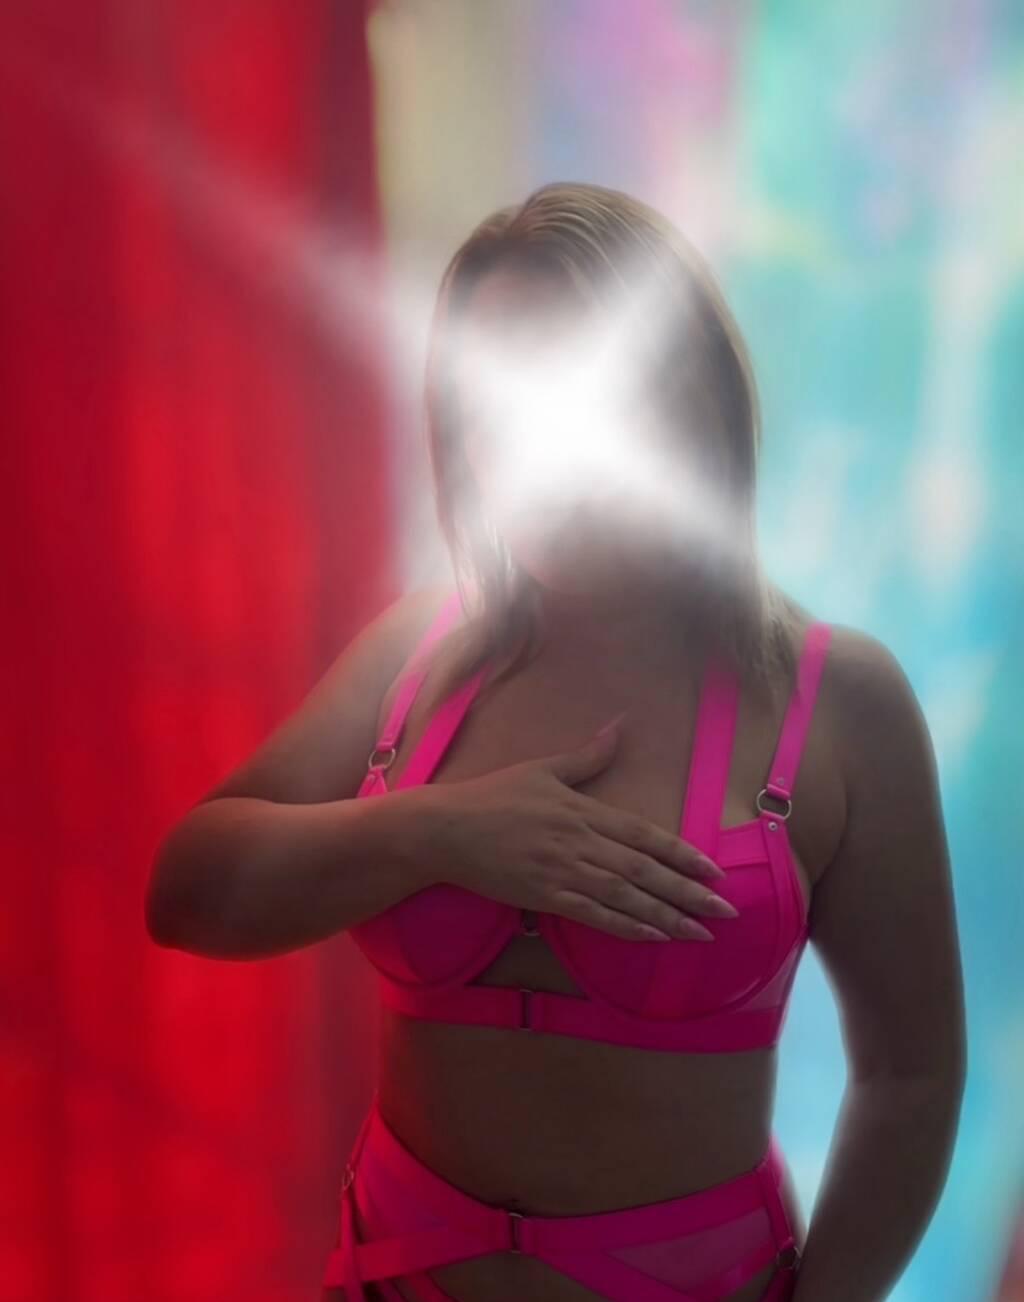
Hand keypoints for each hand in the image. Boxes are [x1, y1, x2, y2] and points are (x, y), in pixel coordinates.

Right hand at [418, 716, 738, 941]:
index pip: (646, 836)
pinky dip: (627, 928)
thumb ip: (587, 756)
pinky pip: (594, 917)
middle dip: (690, 893)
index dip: (683, 854)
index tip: (715, 871)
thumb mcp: (543, 768)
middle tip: (728, 910)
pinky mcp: (545, 898)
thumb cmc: (494, 796)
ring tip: (701, 932)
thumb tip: (621, 725)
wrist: (447, 829)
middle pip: (646, 872)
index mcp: (585, 812)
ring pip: (627, 899)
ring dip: (668, 917)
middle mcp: (582, 844)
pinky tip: (654, 939)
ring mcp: (565, 873)